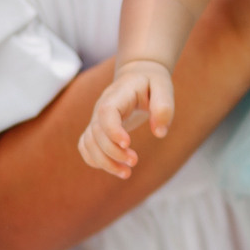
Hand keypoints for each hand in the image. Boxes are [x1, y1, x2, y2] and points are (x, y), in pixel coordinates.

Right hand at [78, 60, 174, 178]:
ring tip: (126, 173)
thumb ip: (164, 107)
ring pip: (88, 143)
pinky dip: (95, 160)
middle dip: (113, 152)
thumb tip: (160, 132)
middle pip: (96, 132)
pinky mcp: (97, 129)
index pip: (106, 112)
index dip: (112, 130)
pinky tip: (114, 167)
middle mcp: (102, 107)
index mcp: (118, 95)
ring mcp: (97, 119)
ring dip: (104, 162)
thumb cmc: (152, 83)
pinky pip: (86, 146)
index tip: (127, 144)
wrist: (138, 76)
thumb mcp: (163, 87)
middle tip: (134, 161)